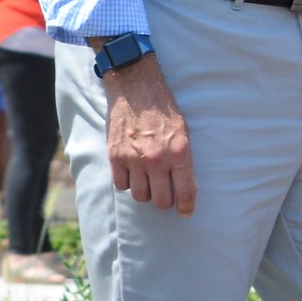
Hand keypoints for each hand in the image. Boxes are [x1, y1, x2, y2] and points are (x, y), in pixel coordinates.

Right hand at [101, 52, 196, 215]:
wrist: (136, 88)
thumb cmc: (164, 110)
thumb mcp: (184, 132)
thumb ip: (184, 159)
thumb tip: (185, 186)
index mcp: (180, 152)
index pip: (185, 192)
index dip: (186, 207)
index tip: (185, 212)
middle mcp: (157, 159)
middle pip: (161, 200)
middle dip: (165, 201)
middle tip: (166, 195)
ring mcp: (134, 159)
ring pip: (140, 196)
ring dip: (146, 192)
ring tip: (149, 181)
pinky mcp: (115, 156)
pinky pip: (121, 185)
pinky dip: (128, 183)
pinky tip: (133, 173)